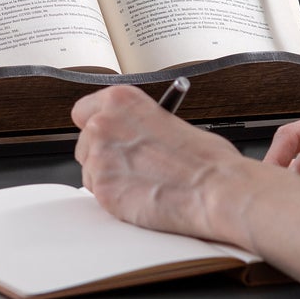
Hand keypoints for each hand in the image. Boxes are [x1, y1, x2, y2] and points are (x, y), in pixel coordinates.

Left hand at [72, 85, 251, 241]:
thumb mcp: (170, 121)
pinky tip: (138, 196)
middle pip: (84, 142)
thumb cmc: (205, 159)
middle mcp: (103, 124)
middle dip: (103, 154)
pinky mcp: (101, 189)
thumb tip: (135, 135)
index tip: (107, 135)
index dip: (97, 125)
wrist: (215, 189)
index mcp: (121, 100)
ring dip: (108, 178)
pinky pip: (96, 195)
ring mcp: (99, 157)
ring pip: (89, 171)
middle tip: (129, 166)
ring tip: (140, 183)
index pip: (84, 110)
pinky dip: (113, 198)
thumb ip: (140, 124)